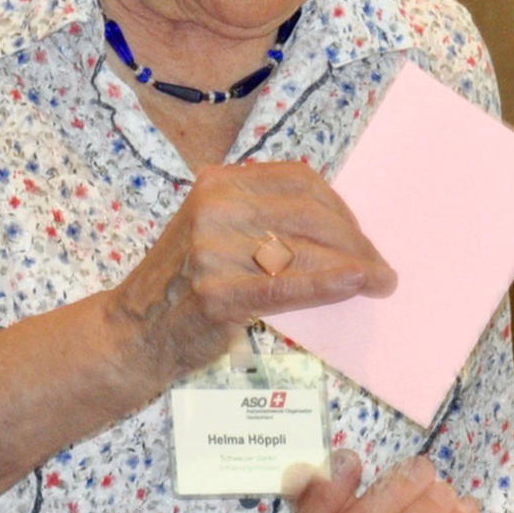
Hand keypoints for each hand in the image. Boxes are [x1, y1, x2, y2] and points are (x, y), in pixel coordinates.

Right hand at [114, 161, 395, 383]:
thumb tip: (344, 228)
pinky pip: (287, 284)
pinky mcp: (218, 294)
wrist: (134, 331)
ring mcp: (213, 251)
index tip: (360, 236)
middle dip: (354, 240)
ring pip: (305, 249)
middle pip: (309, 213)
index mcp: (219, 183)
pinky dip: (328, 283)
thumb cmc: (186, 283)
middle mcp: (215, 208)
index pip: (300, 181)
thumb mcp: (217, 230)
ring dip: (353, 265)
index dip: (341, 208)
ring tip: (379, 282)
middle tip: (379, 266)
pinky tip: (356, 284)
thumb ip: (266, 217)